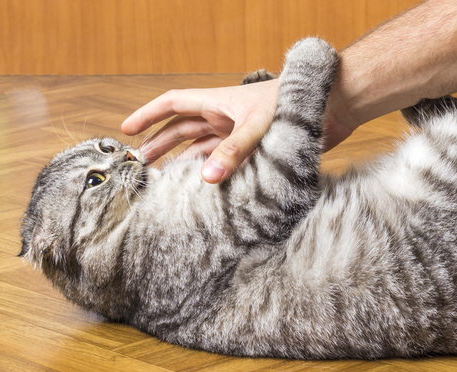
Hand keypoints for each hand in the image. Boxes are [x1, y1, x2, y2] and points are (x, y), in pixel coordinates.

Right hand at [121, 79, 278, 182]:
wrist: (331, 107)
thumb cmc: (293, 105)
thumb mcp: (258, 126)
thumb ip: (234, 151)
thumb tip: (206, 178)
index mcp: (218, 102)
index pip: (173, 105)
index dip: (148, 115)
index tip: (126, 130)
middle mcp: (224, 117)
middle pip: (181, 129)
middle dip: (159, 143)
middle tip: (139, 163)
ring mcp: (237, 133)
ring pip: (201, 147)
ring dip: (182, 160)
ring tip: (162, 178)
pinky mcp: (253, 149)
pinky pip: (224, 161)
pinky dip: (211, 171)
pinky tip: (199, 184)